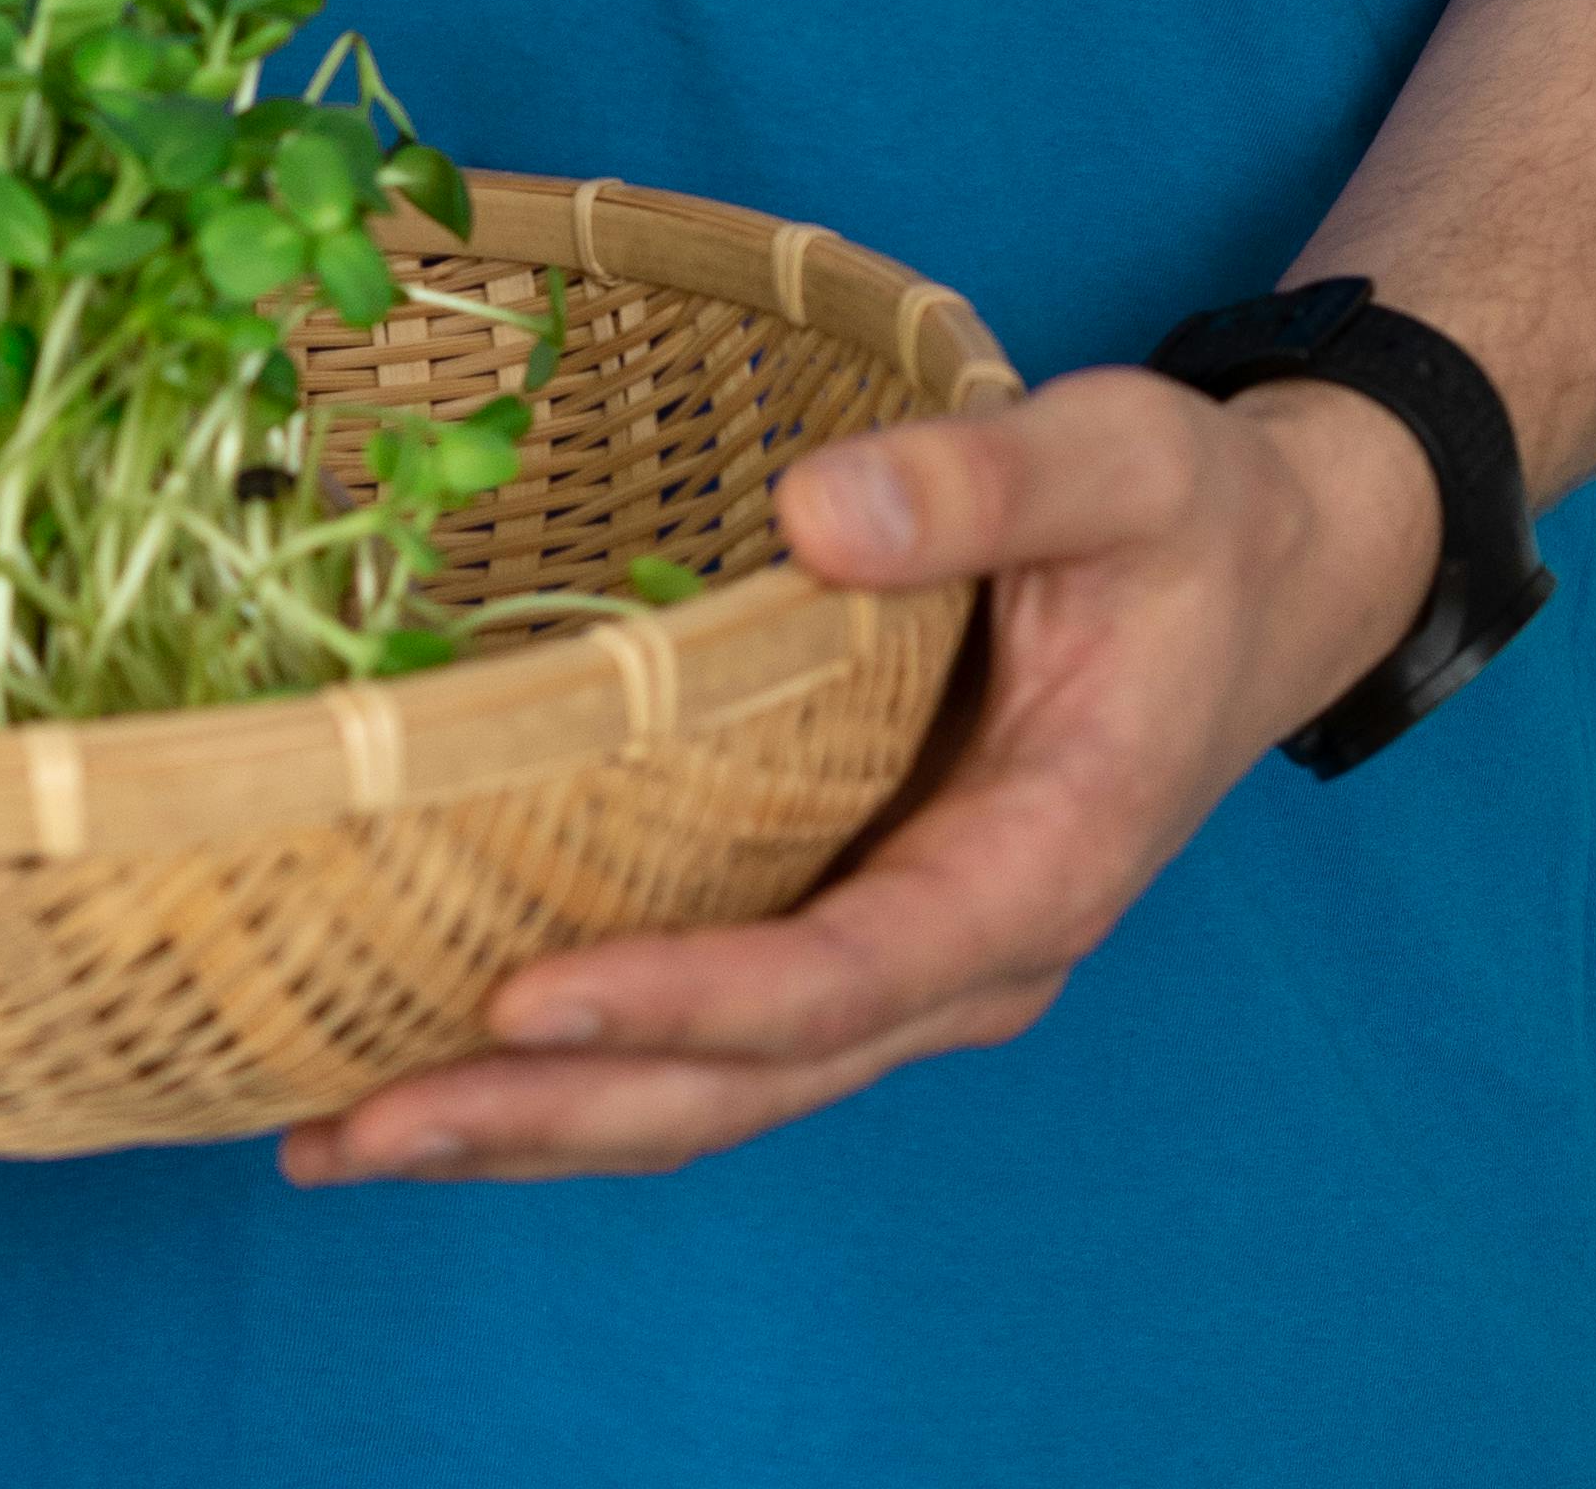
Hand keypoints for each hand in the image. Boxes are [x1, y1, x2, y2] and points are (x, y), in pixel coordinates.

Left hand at [279, 362, 1443, 1187]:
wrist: (1261, 573)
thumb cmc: (1189, 517)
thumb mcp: (1119, 464)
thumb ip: (979, 484)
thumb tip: (812, 513)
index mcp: (1040, 868)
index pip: (841, 974)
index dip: (683, 998)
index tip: (521, 999)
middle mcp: (966, 957)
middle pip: (743, 1083)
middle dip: (545, 1116)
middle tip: (345, 1128)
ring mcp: (906, 958)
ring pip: (709, 1089)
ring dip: (532, 1122)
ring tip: (334, 1131)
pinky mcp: (855, 921)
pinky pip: (709, 1028)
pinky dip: (579, 1060)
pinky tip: (440, 1048)